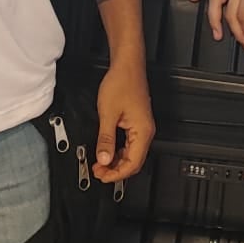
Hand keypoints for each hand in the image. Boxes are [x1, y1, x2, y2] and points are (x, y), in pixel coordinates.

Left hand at [93, 60, 155, 182]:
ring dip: (116, 162)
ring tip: (100, 164)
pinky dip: (118, 152)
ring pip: (131, 154)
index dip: (116, 174)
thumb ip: (105, 139)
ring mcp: (142, 127)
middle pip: (133, 162)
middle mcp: (145, 131)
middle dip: (115, 170)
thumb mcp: (108, 114)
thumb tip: (103, 159)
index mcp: (142, 131)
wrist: (127, 66)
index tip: (102, 176)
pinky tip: (107, 152)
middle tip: (98, 172)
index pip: (132, 163)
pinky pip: (130, 145)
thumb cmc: (122, 83)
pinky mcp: (137, 123)